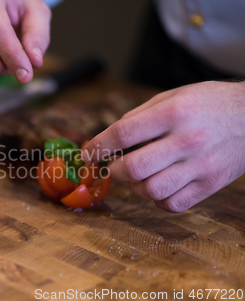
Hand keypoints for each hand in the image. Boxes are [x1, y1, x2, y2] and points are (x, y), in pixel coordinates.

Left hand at [83, 81, 244, 211]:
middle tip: (113, 167)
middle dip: (113, 171)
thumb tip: (110, 137)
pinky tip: (158, 187)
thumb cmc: (209, 103)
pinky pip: (172, 204)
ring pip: (151, 191)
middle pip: (133, 168)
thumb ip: (139, 115)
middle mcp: (186, 140)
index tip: (89, 153)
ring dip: (135, 187)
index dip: (99, 146)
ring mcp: (200, 165)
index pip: (123, 133)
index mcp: (174, 113)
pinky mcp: (210, 184)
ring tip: (138, 177)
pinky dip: (157, 200)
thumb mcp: (173, 96)